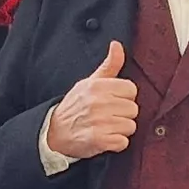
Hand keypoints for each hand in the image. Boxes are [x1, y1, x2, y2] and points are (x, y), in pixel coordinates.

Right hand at [45, 41, 139, 159]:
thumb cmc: (76, 105)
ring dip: (120, 130)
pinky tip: (105, 138)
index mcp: (98, 86)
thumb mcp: (89, 82)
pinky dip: (116, 144)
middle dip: (123, 115)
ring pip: (130, 126)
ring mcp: (98, 122)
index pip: (131, 90)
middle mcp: (98, 102)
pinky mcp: (98, 140)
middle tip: (107, 116)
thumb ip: (108, 65)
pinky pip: (123, 142)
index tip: (113, 102)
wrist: (54, 132)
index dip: (124, 97)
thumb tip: (117, 44)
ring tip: (106, 127)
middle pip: (133, 109)